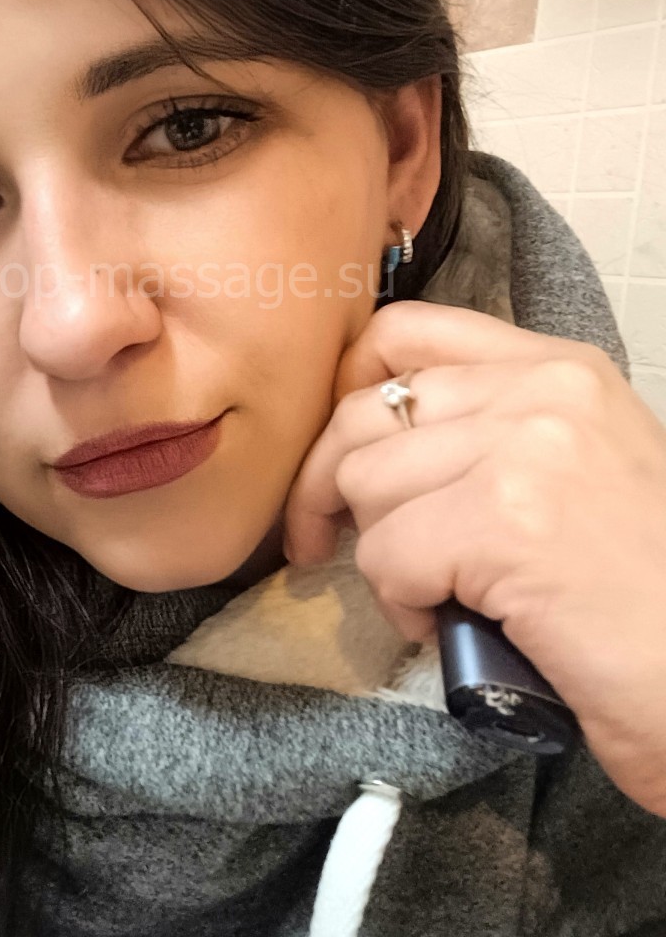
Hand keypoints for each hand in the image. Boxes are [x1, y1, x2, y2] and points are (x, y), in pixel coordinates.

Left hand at [281, 300, 665, 817]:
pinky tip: (445, 624)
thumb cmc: (643, 593)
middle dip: (327, 486)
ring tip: (434, 595)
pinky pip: (386, 553)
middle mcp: (543, 390)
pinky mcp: (503, 523)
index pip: (406, 331)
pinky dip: (398, 602)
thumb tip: (381, 443)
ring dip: (380, 554)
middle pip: (365, 414)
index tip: (339, 448)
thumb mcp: (581, 469)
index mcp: (562, 368)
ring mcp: (525, 450)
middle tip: (323, 542)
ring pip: (365, 484)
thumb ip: (494, 432)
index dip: (348, 388)